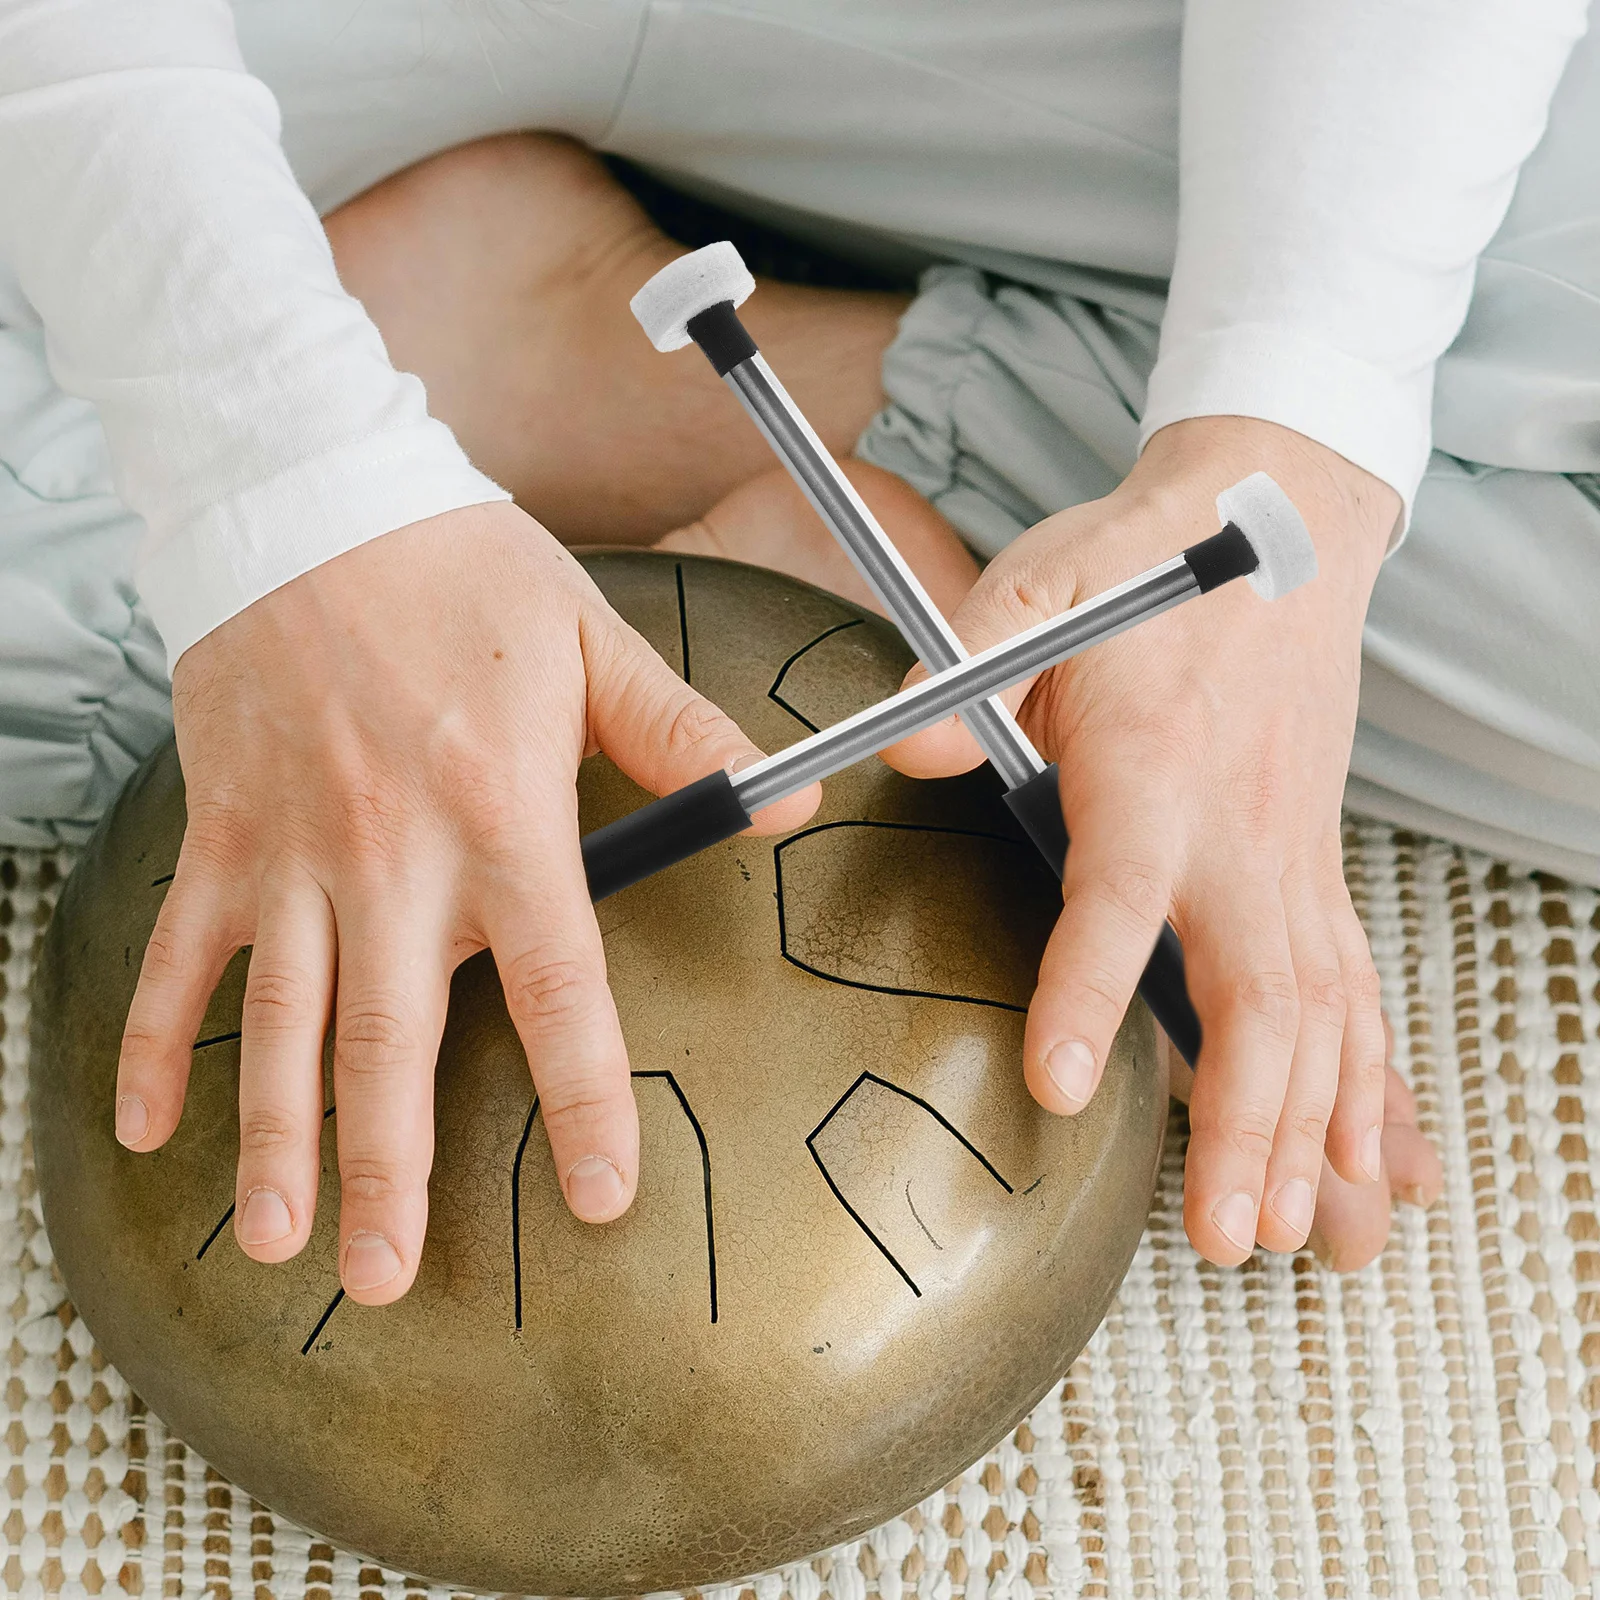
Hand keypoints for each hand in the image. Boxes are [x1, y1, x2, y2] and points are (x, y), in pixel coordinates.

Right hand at [114, 502, 817, 1302]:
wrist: (309, 496)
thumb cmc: (459, 569)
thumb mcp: (591, 641)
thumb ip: (684, 736)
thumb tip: (786, 802)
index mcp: (501, 817)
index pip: (557, 989)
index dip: (583, 1101)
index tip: (597, 1196)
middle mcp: (391, 856)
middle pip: (393, 1044)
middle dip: (391, 1171)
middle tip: (387, 1279)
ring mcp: (291, 852)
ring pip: (281, 1024)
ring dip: (276, 1140)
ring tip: (278, 1239)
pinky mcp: (220, 833)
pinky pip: (176, 958)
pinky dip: (155, 1044)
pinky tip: (149, 1126)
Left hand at [884, 416, 1403, 1263]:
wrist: (1279, 515)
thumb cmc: (1147, 561)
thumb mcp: (1038, 587)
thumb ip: (969, 669)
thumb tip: (902, 747)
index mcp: (1154, 764)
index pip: (1120, 895)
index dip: (1087, 990)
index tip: (1055, 1086)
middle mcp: (1239, 826)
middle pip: (1257, 991)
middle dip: (1249, 1122)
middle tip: (1230, 1237)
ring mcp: (1292, 850)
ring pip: (1321, 1011)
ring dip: (1316, 1129)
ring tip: (1307, 1239)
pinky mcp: (1314, 860)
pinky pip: (1355, 984)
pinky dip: (1370, 1080)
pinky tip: (1375, 1161)